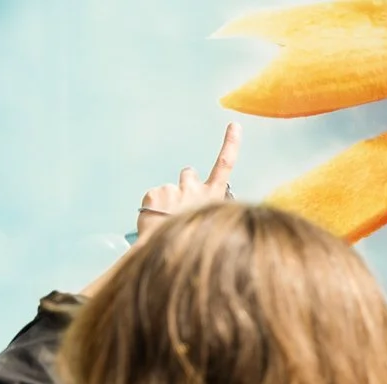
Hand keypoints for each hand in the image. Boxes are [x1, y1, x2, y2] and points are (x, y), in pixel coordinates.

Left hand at [134, 122, 242, 242]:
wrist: (168, 252)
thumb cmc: (191, 244)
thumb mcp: (211, 226)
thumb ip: (207, 211)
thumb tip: (198, 209)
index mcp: (214, 198)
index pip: (225, 165)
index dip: (230, 144)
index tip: (234, 126)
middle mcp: (196, 189)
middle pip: (189, 174)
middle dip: (185, 182)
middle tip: (180, 202)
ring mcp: (174, 189)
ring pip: (170, 187)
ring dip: (168, 197)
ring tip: (167, 217)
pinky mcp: (155, 192)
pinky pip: (153, 196)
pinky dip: (152, 207)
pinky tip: (155, 220)